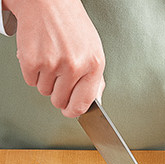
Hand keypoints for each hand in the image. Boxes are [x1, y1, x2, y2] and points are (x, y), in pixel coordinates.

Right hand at [4, 0, 104, 117]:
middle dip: (58, 93)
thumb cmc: (71, 25)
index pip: (83, 103)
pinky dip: (33, 72)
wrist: (48, 2)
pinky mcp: (32, 61)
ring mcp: (52, 64)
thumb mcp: (93, 50)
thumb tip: (94, 101)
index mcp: (93, 64)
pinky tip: (41, 56)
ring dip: (46, 80)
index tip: (69, 112)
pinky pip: (30, 82)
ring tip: (51, 59)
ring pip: (44, 92)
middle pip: (60, 101)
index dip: (73, 111)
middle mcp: (74, 66)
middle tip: (59, 76)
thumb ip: (95, 79)